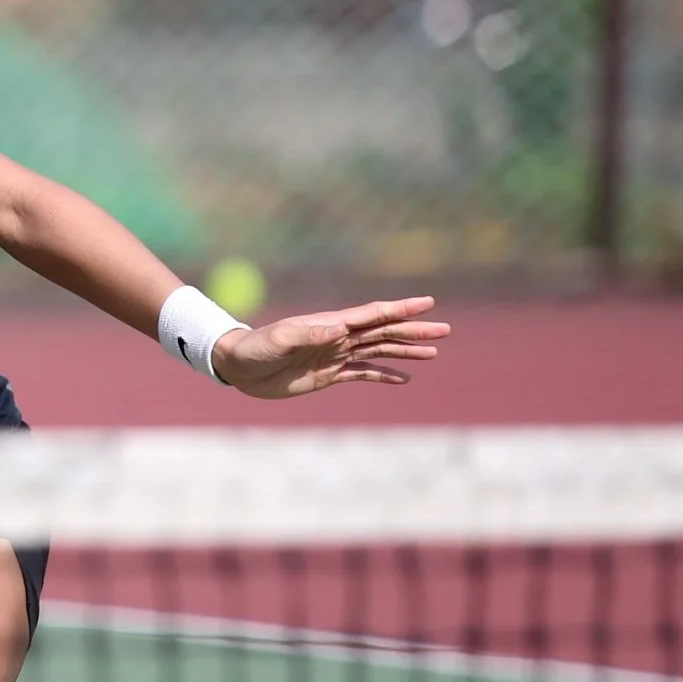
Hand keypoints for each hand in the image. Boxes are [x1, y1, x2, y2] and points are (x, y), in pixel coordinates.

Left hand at [211, 296, 449, 398]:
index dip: (399, 308)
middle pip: (383, 332)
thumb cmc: (256, 348)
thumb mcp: (281, 339)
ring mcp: (335, 356)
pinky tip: (404, 379)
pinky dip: (384, 375)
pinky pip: (363, 374)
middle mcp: (338, 337)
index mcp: (330, 324)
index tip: (427, 303)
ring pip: (378, 351)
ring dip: (405, 351)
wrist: (238, 368)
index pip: (372, 314)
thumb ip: (309, 334)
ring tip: (432, 353)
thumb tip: (340, 329)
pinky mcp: (329, 375)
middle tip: (444, 330)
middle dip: (413, 330)